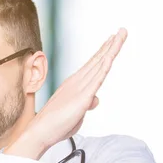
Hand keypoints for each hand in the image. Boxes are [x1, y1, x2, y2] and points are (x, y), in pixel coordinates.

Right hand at [5, 28, 127, 157]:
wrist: (40, 132)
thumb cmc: (57, 125)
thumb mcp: (78, 113)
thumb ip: (87, 104)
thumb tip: (96, 98)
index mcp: (76, 84)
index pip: (93, 65)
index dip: (103, 52)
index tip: (112, 40)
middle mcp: (78, 82)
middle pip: (98, 60)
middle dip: (111, 45)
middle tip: (122, 31)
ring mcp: (80, 88)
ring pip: (100, 65)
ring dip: (111, 49)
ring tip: (121, 35)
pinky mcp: (82, 98)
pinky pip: (96, 80)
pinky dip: (104, 67)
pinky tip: (111, 57)